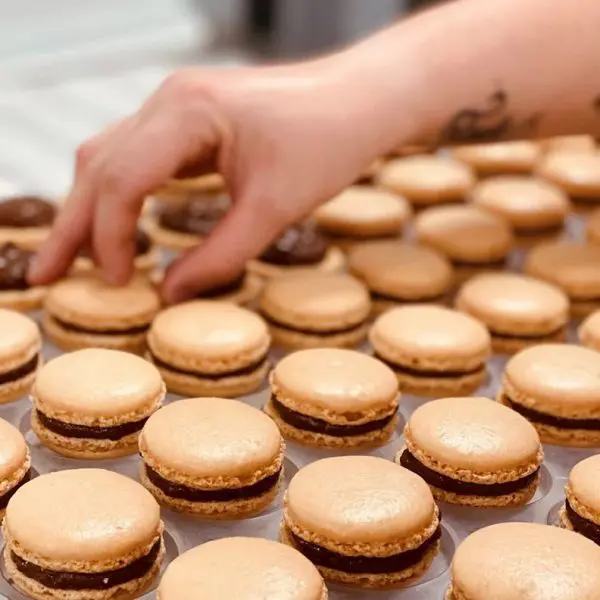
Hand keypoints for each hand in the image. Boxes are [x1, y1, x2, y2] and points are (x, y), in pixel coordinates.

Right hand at [29, 59, 396, 302]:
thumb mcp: (274, 209)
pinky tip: (118, 226)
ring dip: (91, 209)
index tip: (120, 282)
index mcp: (187, 112)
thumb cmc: (329, 143)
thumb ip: (219, 256)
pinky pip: (138, 156)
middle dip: (72, 225)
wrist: (361, 101)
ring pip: (110, 157)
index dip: (110, 236)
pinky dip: (121, 194)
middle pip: (99, 165)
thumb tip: (170, 294)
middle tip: (46, 275)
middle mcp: (170, 100)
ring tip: (74, 258)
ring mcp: (177, 106)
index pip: (121, 179)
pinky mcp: (191, 120)